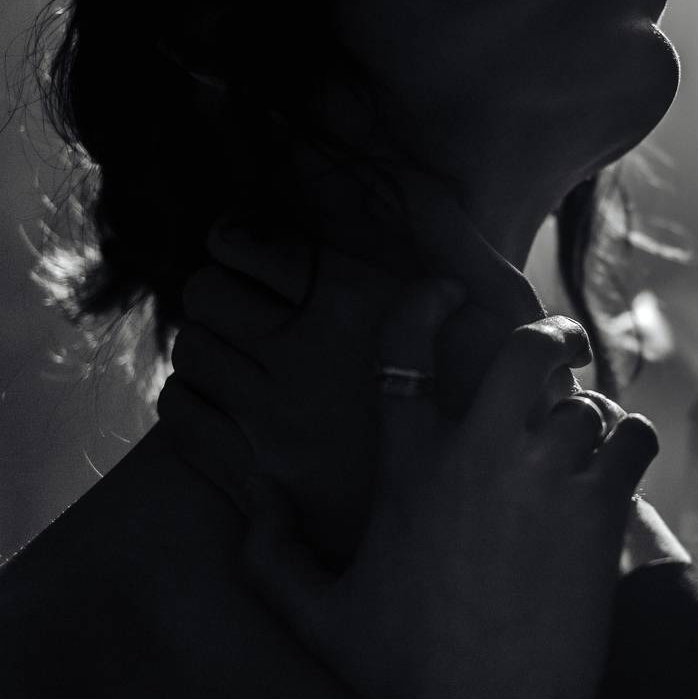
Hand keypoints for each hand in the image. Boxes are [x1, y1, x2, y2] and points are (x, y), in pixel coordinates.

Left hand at [157, 147, 549, 557]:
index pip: (237, 239)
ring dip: (208, 344)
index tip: (256, 254)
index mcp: (355, 299)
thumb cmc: (512, 397)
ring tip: (242, 354)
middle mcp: (306, 353)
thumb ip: (455, 235)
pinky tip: (226, 402)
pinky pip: (184, 415)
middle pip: (203, 293)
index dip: (239, 240)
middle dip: (219, 292)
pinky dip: (192, 399)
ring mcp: (278, 418)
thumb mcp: (505, 304)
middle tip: (247, 307)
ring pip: (191, 351)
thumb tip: (419, 182)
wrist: (503, 516)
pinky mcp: (262, 476)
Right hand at [240, 284, 658, 698]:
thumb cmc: (402, 677)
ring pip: (587, 403)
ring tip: (592, 434)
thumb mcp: (316, 618)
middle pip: (524, 352)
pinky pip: (631, 439)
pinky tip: (623, 462)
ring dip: (592, 413)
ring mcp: (542, 481)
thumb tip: (257, 500)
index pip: (405, 355)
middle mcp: (476, 458)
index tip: (446, 289)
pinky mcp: (597, 515)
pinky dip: (632, 440)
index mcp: (409, 470)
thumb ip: (270, 557)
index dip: (424, 305)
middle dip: (550, 335)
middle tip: (563, 342)